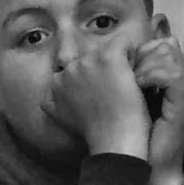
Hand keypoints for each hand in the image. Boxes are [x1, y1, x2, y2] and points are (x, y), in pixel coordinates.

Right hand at [59, 41, 152, 160]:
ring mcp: (86, 62)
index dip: (92, 83)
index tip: (100, 101)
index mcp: (54, 87)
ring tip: (123, 90)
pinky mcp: (108, 56)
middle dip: (103, 72)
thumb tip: (49, 98)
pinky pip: (125, 43)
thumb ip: (56, 105)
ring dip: (118, 66)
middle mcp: (67, 71)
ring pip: (108, 51)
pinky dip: (134, 58)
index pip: (74, 73)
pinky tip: (132, 79)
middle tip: (113, 96)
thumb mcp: (66, 121)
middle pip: (91, 59)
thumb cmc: (99, 135)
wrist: (116, 141)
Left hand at [132, 33, 183, 184]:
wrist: (153, 172)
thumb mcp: (133, 107)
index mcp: (175, 82)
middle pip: (166, 45)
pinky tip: (135, 89)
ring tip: (129, 83)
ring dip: (142, 65)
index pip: (163, 46)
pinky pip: (169, 74)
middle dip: (140, 55)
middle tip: (124, 74)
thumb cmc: (139, 143)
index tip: (121, 68)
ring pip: (167, 54)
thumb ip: (130, 85)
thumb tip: (111, 66)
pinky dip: (149, 77)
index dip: (141, 51)